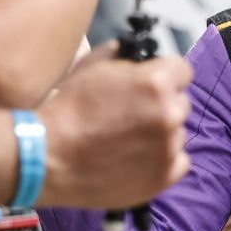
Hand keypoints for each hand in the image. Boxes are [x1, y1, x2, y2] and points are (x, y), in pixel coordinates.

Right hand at [38, 45, 191, 207]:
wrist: (49, 157)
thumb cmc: (67, 111)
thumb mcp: (90, 68)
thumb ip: (119, 56)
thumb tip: (129, 53)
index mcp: (156, 83)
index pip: (182, 70)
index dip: (165, 75)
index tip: (151, 85)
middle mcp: (169, 115)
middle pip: (180, 102)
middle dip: (162, 104)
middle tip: (134, 114)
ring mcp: (169, 148)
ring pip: (177, 133)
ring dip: (161, 133)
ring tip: (129, 140)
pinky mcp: (164, 177)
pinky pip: (177, 161)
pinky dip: (162, 160)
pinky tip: (136, 158)